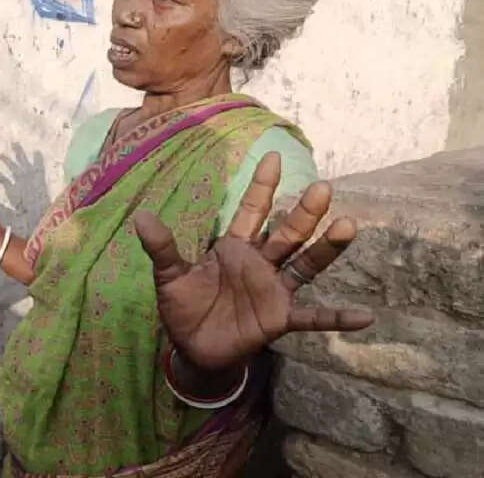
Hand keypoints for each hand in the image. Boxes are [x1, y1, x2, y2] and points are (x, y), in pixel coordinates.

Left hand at [135, 152, 373, 373]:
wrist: (192, 348)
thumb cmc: (183, 307)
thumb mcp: (169, 276)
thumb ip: (161, 248)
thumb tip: (140, 217)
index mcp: (234, 248)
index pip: (251, 211)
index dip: (262, 186)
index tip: (272, 156)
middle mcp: (259, 264)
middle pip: (286, 233)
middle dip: (303, 212)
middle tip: (323, 187)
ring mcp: (273, 291)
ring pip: (304, 265)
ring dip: (325, 248)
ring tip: (348, 226)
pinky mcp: (279, 319)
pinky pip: (313, 319)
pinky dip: (337, 318)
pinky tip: (366, 317)